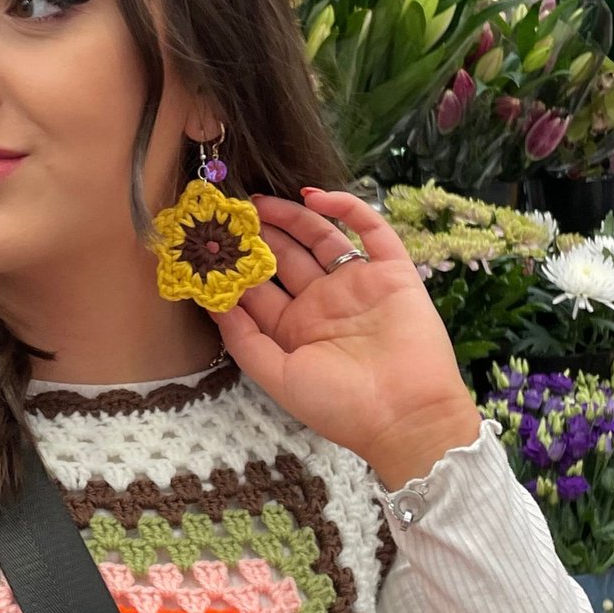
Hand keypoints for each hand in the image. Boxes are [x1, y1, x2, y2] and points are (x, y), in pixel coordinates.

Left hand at [212, 189, 481, 488]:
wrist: (406, 416)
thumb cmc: (339, 406)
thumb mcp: (278, 377)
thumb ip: (243, 340)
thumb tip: (211, 301)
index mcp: (294, 329)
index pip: (257, 289)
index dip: (233, 268)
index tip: (206, 243)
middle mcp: (322, 303)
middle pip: (284, 257)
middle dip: (258, 235)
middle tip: (230, 212)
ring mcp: (356, 285)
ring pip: (319, 237)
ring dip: (290, 217)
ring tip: (258, 202)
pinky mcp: (392, 272)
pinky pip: (370, 230)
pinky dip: (346, 208)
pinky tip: (315, 196)